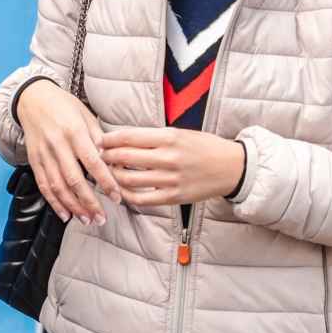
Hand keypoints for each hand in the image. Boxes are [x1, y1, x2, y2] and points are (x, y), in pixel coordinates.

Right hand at [16, 80, 122, 225]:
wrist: (32, 98)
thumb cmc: (64, 105)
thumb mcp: (85, 114)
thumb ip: (98, 138)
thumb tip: (113, 160)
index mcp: (74, 131)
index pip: (93, 162)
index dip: (105, 182)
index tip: (117, 197)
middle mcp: (57, 144)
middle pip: (74, 179)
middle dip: (89, 202)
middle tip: (101, 218)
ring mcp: (43, 153)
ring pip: (58, 186)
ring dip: (73, 206)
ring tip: (87, 220)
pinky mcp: (33, 160)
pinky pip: (43, 185)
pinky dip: (54, 202)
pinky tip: (65, 214)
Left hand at [100, 127, 245, 206]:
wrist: (232, 167)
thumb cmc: (205, 146)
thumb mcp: (180, 133)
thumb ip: (154, 137)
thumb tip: (123, 140)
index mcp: (170, 137)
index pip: (129, 137)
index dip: (110, 139)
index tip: (100, 141)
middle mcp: (169, 158)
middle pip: (125, 157)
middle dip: (107, 157)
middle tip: (99, 156)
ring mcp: (171, 180)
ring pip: (129, 180)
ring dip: (114, 176)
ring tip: (109, 173)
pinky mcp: (174, 197)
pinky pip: (142, 199)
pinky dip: (127, 195)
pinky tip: (123, 190)